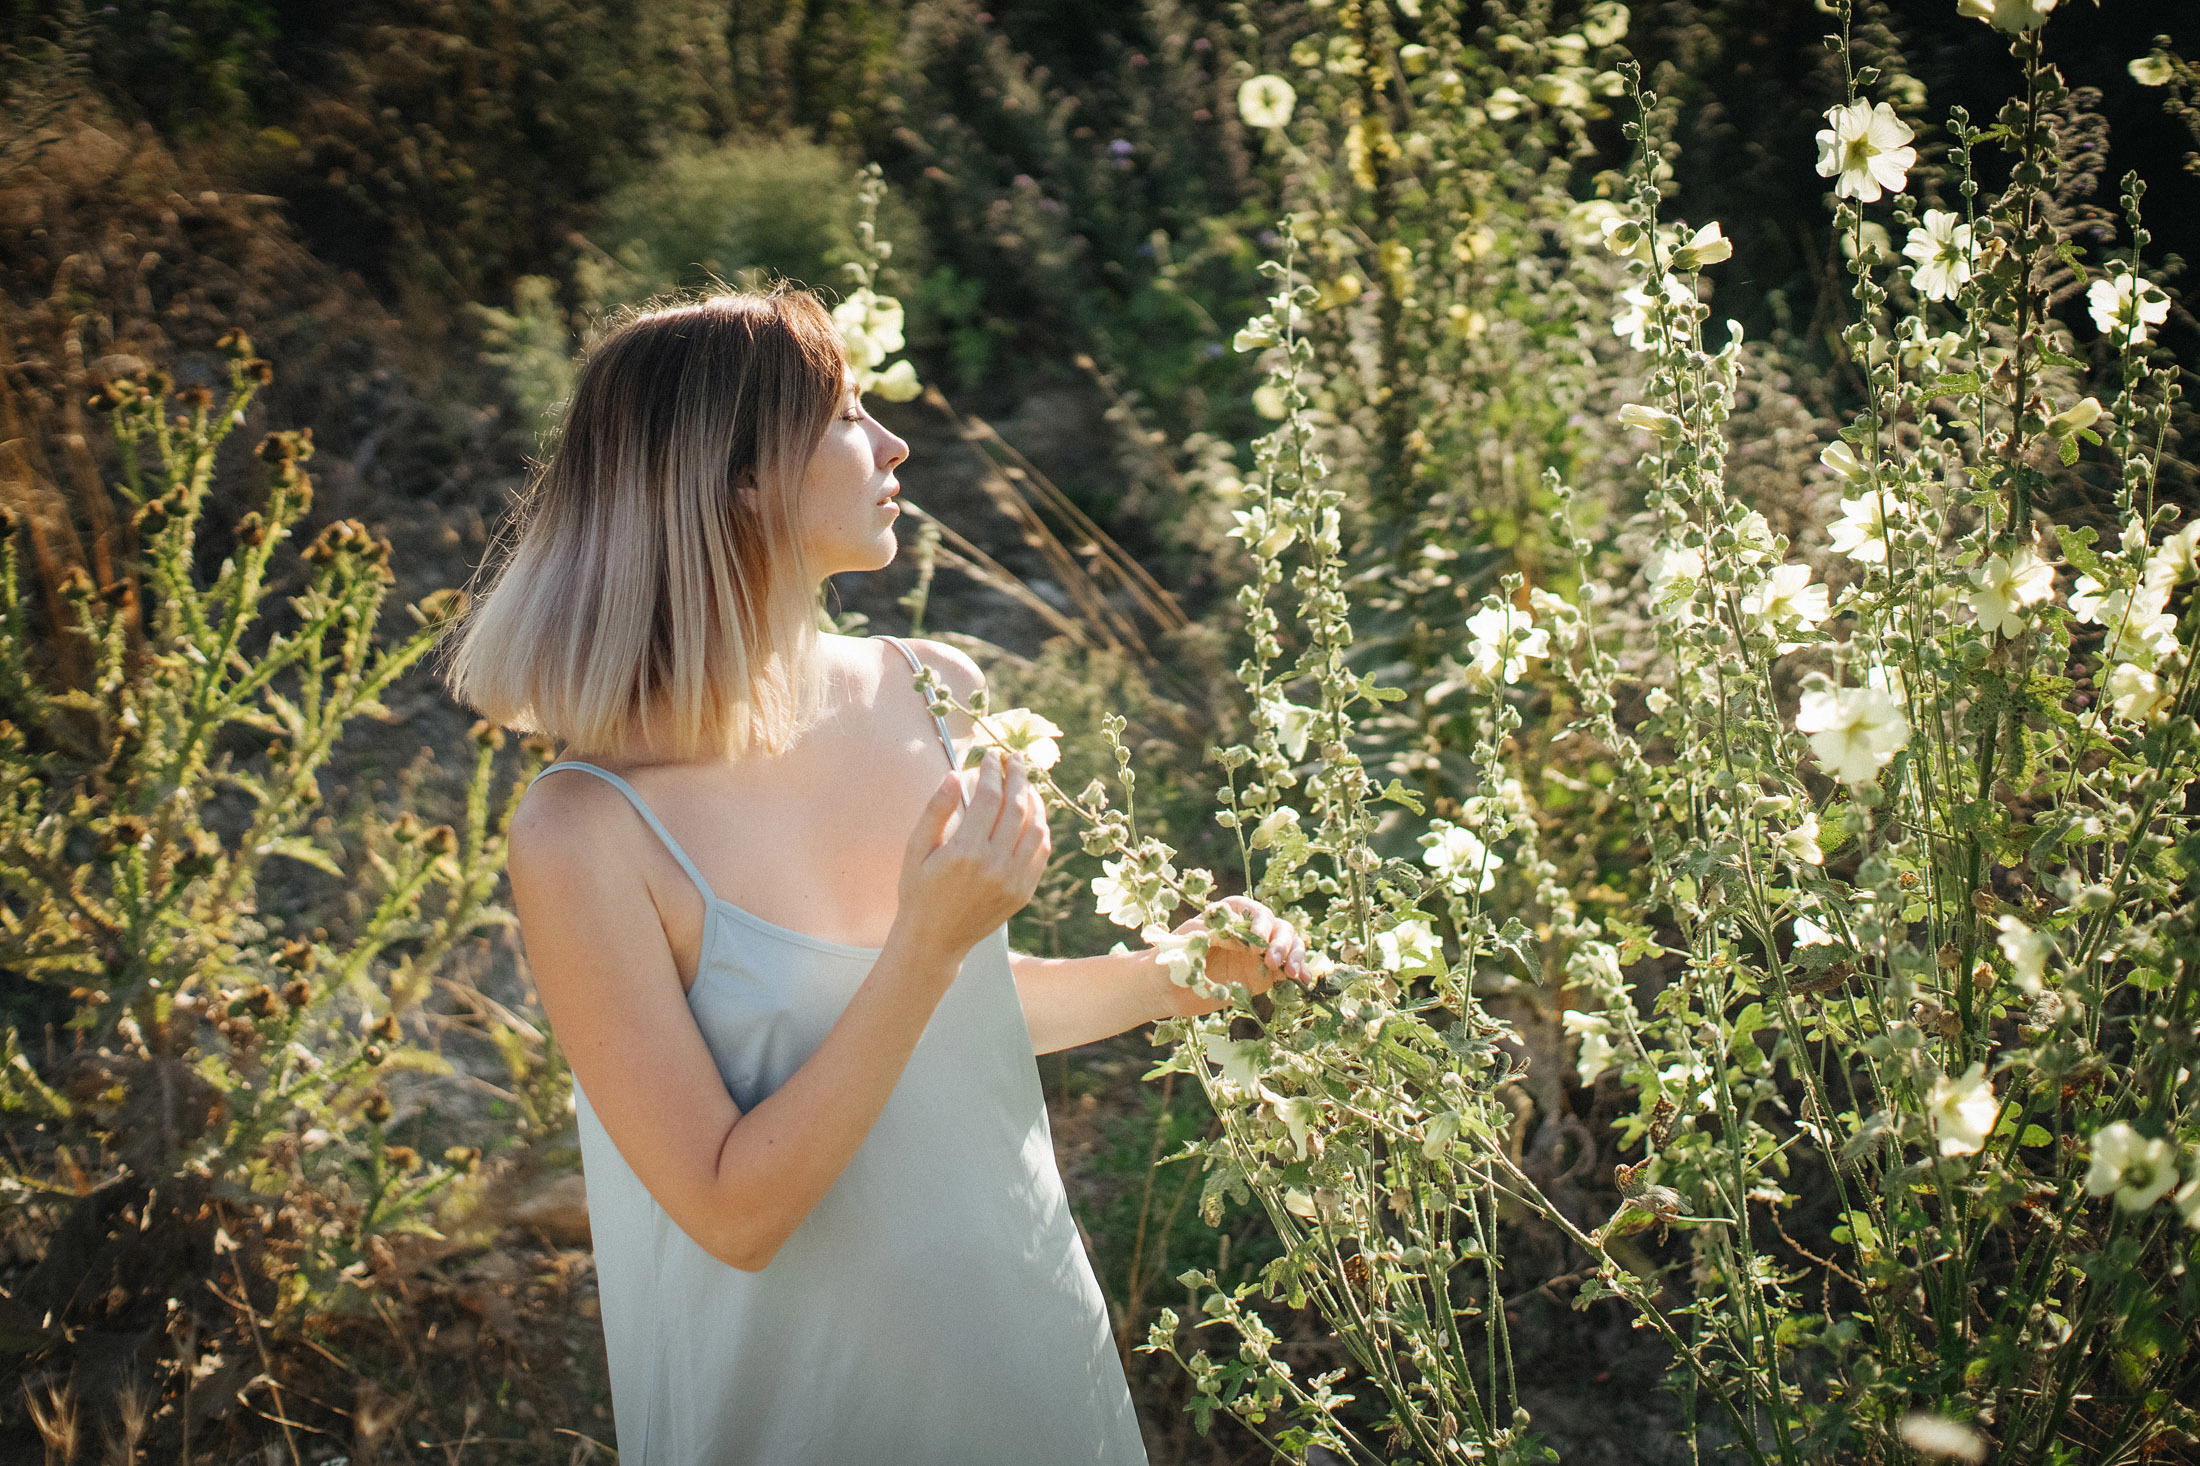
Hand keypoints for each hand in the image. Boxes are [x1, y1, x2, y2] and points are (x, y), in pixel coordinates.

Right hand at [890, 749, 1049, 970]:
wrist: (934, 940)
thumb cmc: (919, 891)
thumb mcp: (916, 849)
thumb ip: (936, 810)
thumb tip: (955, 775)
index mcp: (965, 852)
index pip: (989, 797)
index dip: (992, 771)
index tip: (991, 756)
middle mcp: (994, 865)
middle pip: (1017, 807)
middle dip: (1018, 777)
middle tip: (1015, 758)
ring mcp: (1013, 881)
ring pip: (1036, 828)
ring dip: (1034, 800)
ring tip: (1026, 783)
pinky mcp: (1024, 892)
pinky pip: (1041, 852)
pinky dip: (1040, 828)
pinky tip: (1032, 815)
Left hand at [1176, 895, 1308, 997]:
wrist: (1168, 989)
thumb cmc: (1172, 957)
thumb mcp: (1187, 941)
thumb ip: (1211, 933)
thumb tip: (1233, 932)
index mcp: (1229, 916)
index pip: (1253, 910)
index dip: (1260, 921)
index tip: (1256, 939)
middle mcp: (1248, 931)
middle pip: (1277, 927)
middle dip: (1280, 941)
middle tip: (1272, 960)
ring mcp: (1258, 953)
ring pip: (1289, 945)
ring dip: (1295, 955)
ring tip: (1291, 973)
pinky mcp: (1263, 975)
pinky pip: (1287, 970)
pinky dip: (1299, 973)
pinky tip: (1304, 982)